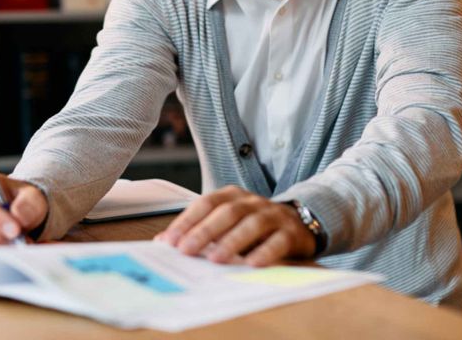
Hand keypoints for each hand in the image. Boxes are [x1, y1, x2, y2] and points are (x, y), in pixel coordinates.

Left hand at [153, 186, 314, 265]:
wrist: (299, 223)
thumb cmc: (254, 226)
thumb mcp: (226, 223)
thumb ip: (198, 229)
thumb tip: (163, 241)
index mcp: (232, 196)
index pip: (205, 204)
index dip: (187, 221)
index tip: (170, 240)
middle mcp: (251, 202)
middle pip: (226, 213)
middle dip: (204, 231)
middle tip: (187, 250)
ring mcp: (272, 215)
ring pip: (251, 224)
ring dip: (231, 241)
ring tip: (215, 258)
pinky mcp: (290, 233)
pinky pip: (277, 241)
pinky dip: (264, 252)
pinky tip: (252, 264)